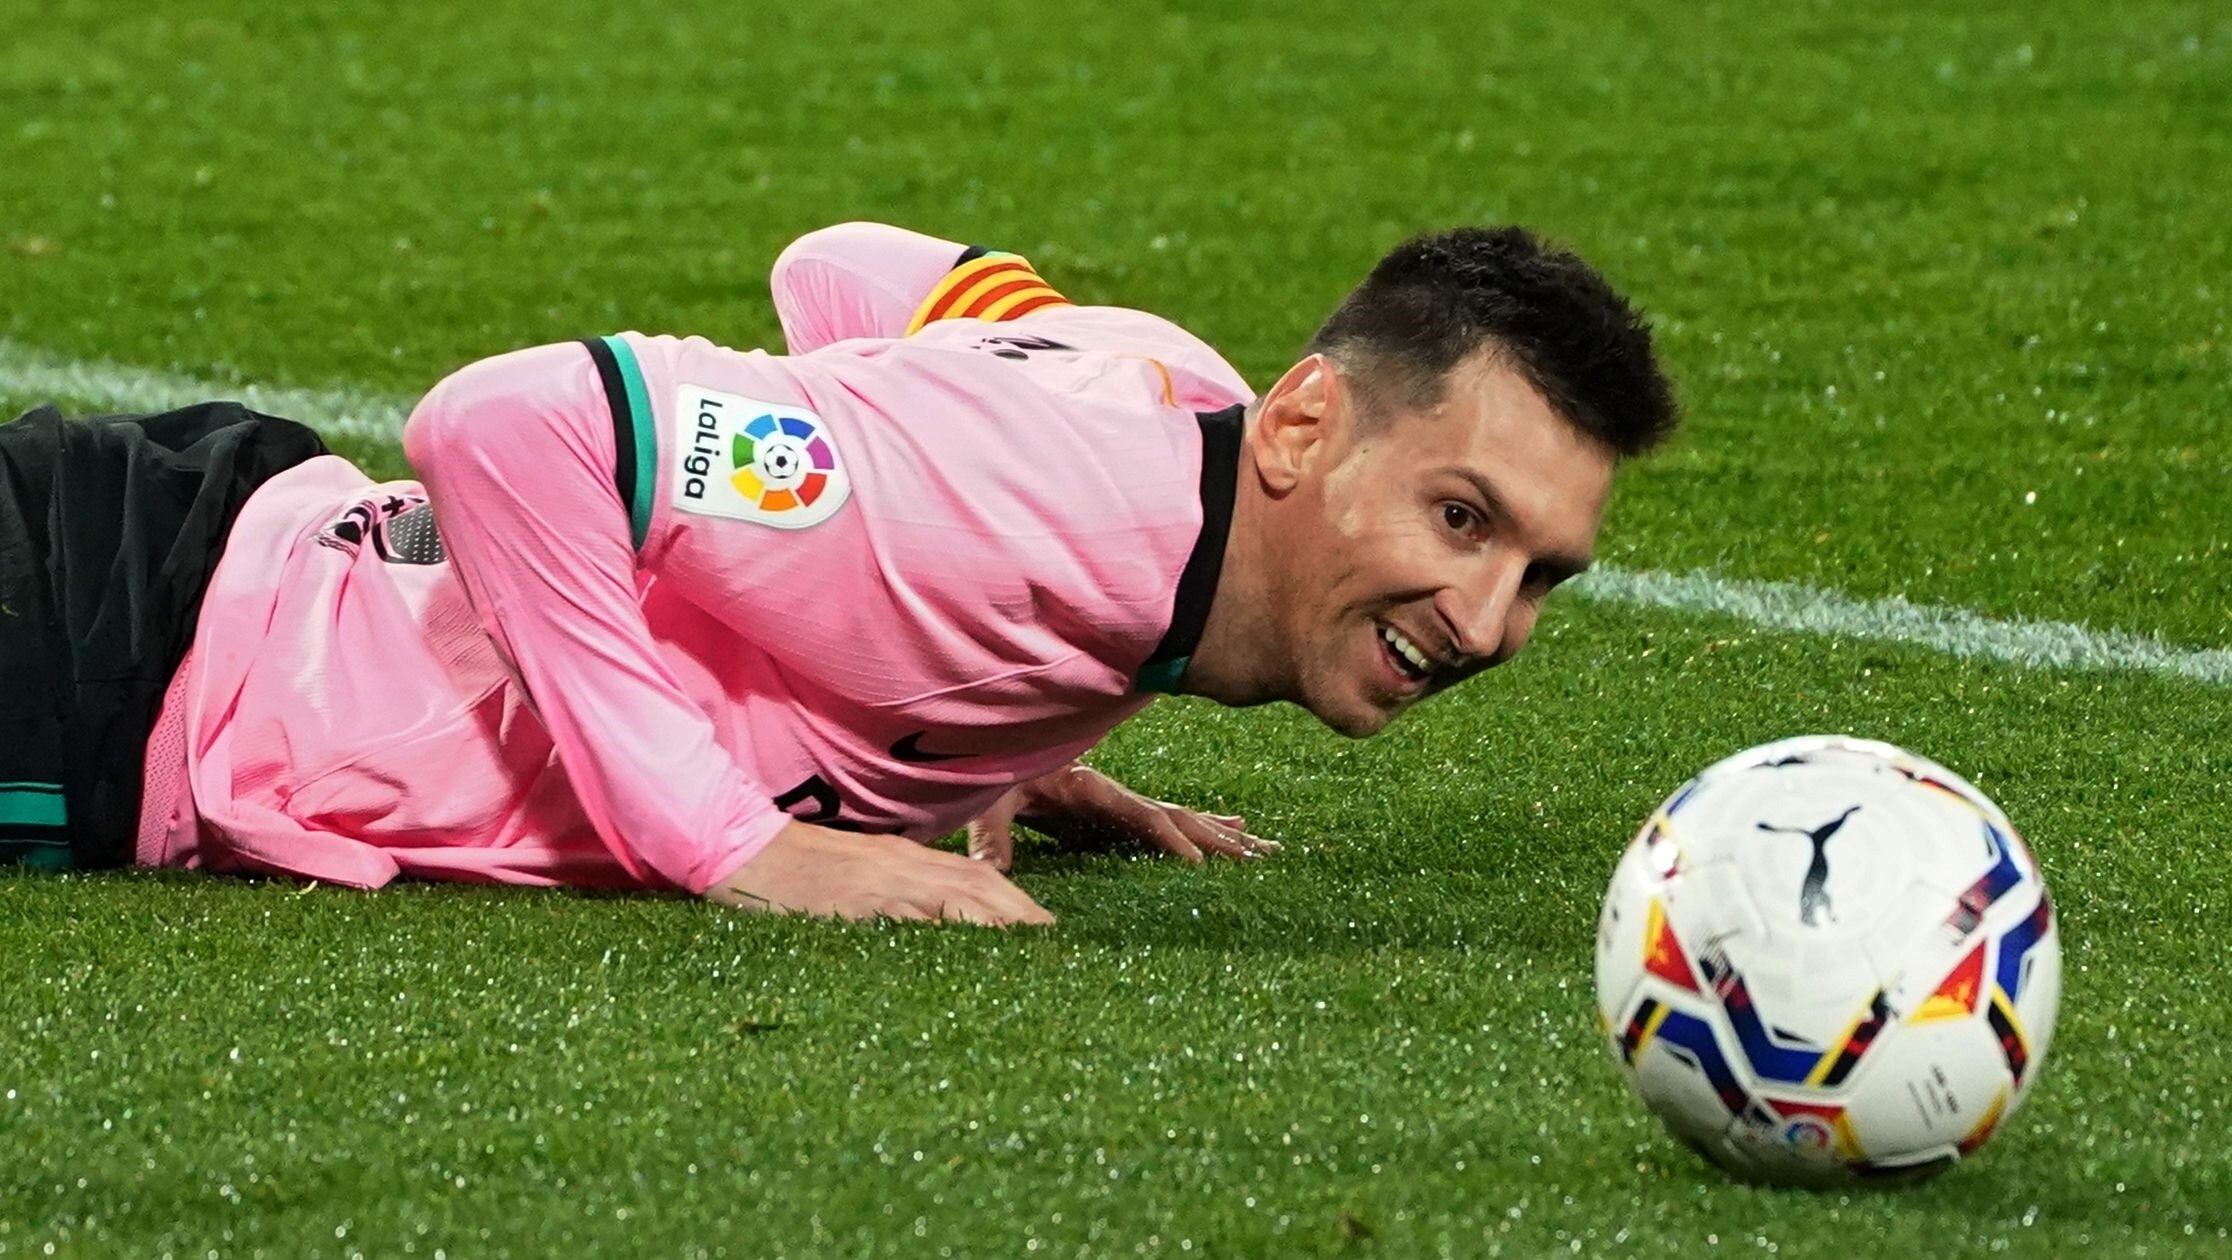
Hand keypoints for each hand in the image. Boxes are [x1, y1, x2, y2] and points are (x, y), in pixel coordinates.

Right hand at [708, 820, 1053, 925]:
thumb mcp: (853, 878)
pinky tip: (971, 955)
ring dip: (1002, 923)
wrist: (736, 846)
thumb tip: (931, 929)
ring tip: (1033, 956)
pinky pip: (913, 919)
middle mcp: (902, 865)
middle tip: (1057, 949)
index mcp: (904, 859)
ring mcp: (882, 882)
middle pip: (981, 884)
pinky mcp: (856, 902)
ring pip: (959, 898)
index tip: (1046, 932)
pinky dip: (949, 934)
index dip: (1017, 904)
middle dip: (1024, 916)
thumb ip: (893, 896)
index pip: (976, 876)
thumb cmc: (791, 871)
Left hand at [966, 763, 1278, 871]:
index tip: (1198, 863)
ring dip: (1224, 834)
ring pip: (1185, 818)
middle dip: (1219, 838)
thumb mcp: (990, 800)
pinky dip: (1207, 827)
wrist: (1001, 743)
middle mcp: (1118, 795)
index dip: (1170, 840)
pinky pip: (1172, 821)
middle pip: (1179, 817)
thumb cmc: (995, 771)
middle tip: (1261, 857)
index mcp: (1094, 790)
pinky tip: (1237, 830)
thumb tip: (993, 874)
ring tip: (1267, 850)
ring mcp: (1123, 802)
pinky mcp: (1120, 811)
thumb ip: (992, 834)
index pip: (1142, 817)